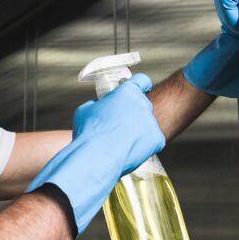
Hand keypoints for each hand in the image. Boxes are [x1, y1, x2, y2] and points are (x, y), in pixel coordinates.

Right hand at [27, 74, 165, 235]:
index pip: (142, 81)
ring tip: (125, 145)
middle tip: (125, 128)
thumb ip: (93, 109)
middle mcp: (141, 105)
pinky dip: (143, 148)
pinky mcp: (156, 141)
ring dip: (139, 134)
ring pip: (148, 126)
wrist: (94, 158)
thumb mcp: (82, 115)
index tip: (140, 90)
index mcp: (125, 94)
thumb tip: (91, 111)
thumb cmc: (84, 137)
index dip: (140, 86)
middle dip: (135, 116)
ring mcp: (150, 124)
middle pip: (145, 106)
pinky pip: (151, 144)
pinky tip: (133, 154)